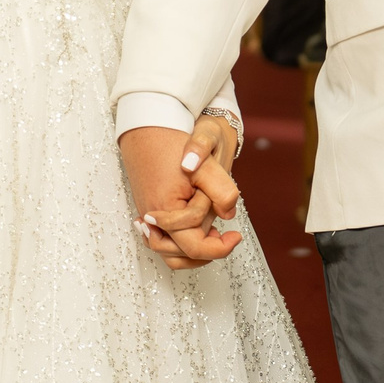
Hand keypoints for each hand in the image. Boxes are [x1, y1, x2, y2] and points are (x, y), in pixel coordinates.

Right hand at [120, 122, 242, 270]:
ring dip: (192, 249)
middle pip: (179, 256)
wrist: (147, 126)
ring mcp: (147, 215)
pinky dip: (180, 239)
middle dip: (205, 251)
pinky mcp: (149, 209)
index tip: (236, 235)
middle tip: (226, 238)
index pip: (194, 247)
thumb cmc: (172, 144)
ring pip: (169, 250)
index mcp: (166, 213)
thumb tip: (228, 215)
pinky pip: (163, 236)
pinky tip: (196, 225)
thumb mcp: (206, 166)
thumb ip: (221, 192)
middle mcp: (152, 220)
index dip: (220, 248)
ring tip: (211, 235)